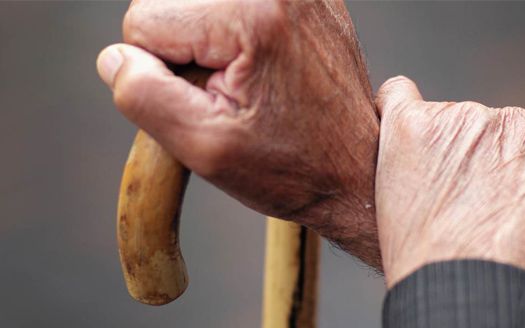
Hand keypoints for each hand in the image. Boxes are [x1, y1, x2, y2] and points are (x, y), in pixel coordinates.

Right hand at [96, 0, 380, 267]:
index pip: (142, 19)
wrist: (356, 171)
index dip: (161, 74)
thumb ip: (142, 94)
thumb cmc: (291, 166)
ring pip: (196, 3)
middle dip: (185, 52)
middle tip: (232, 95)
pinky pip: (232, 6)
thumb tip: (117, 57)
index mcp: (250, 13)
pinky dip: (234, 34)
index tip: (210, 102)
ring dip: (208, 42)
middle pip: (169, 3)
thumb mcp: (204, 146)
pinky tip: (263, 67)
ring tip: (250, 82)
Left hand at [374, 76, 524, 326]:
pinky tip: (394, 139)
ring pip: (451, 130)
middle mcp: (519, 125)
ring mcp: (463, 123)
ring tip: (435, 212)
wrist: (483, 308)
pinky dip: (394, 112)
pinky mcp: (412, 130)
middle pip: (499, 141)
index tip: (519, 219)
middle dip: (489, 173)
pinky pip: (397, 101)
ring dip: (445, 159)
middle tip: (474, 222)